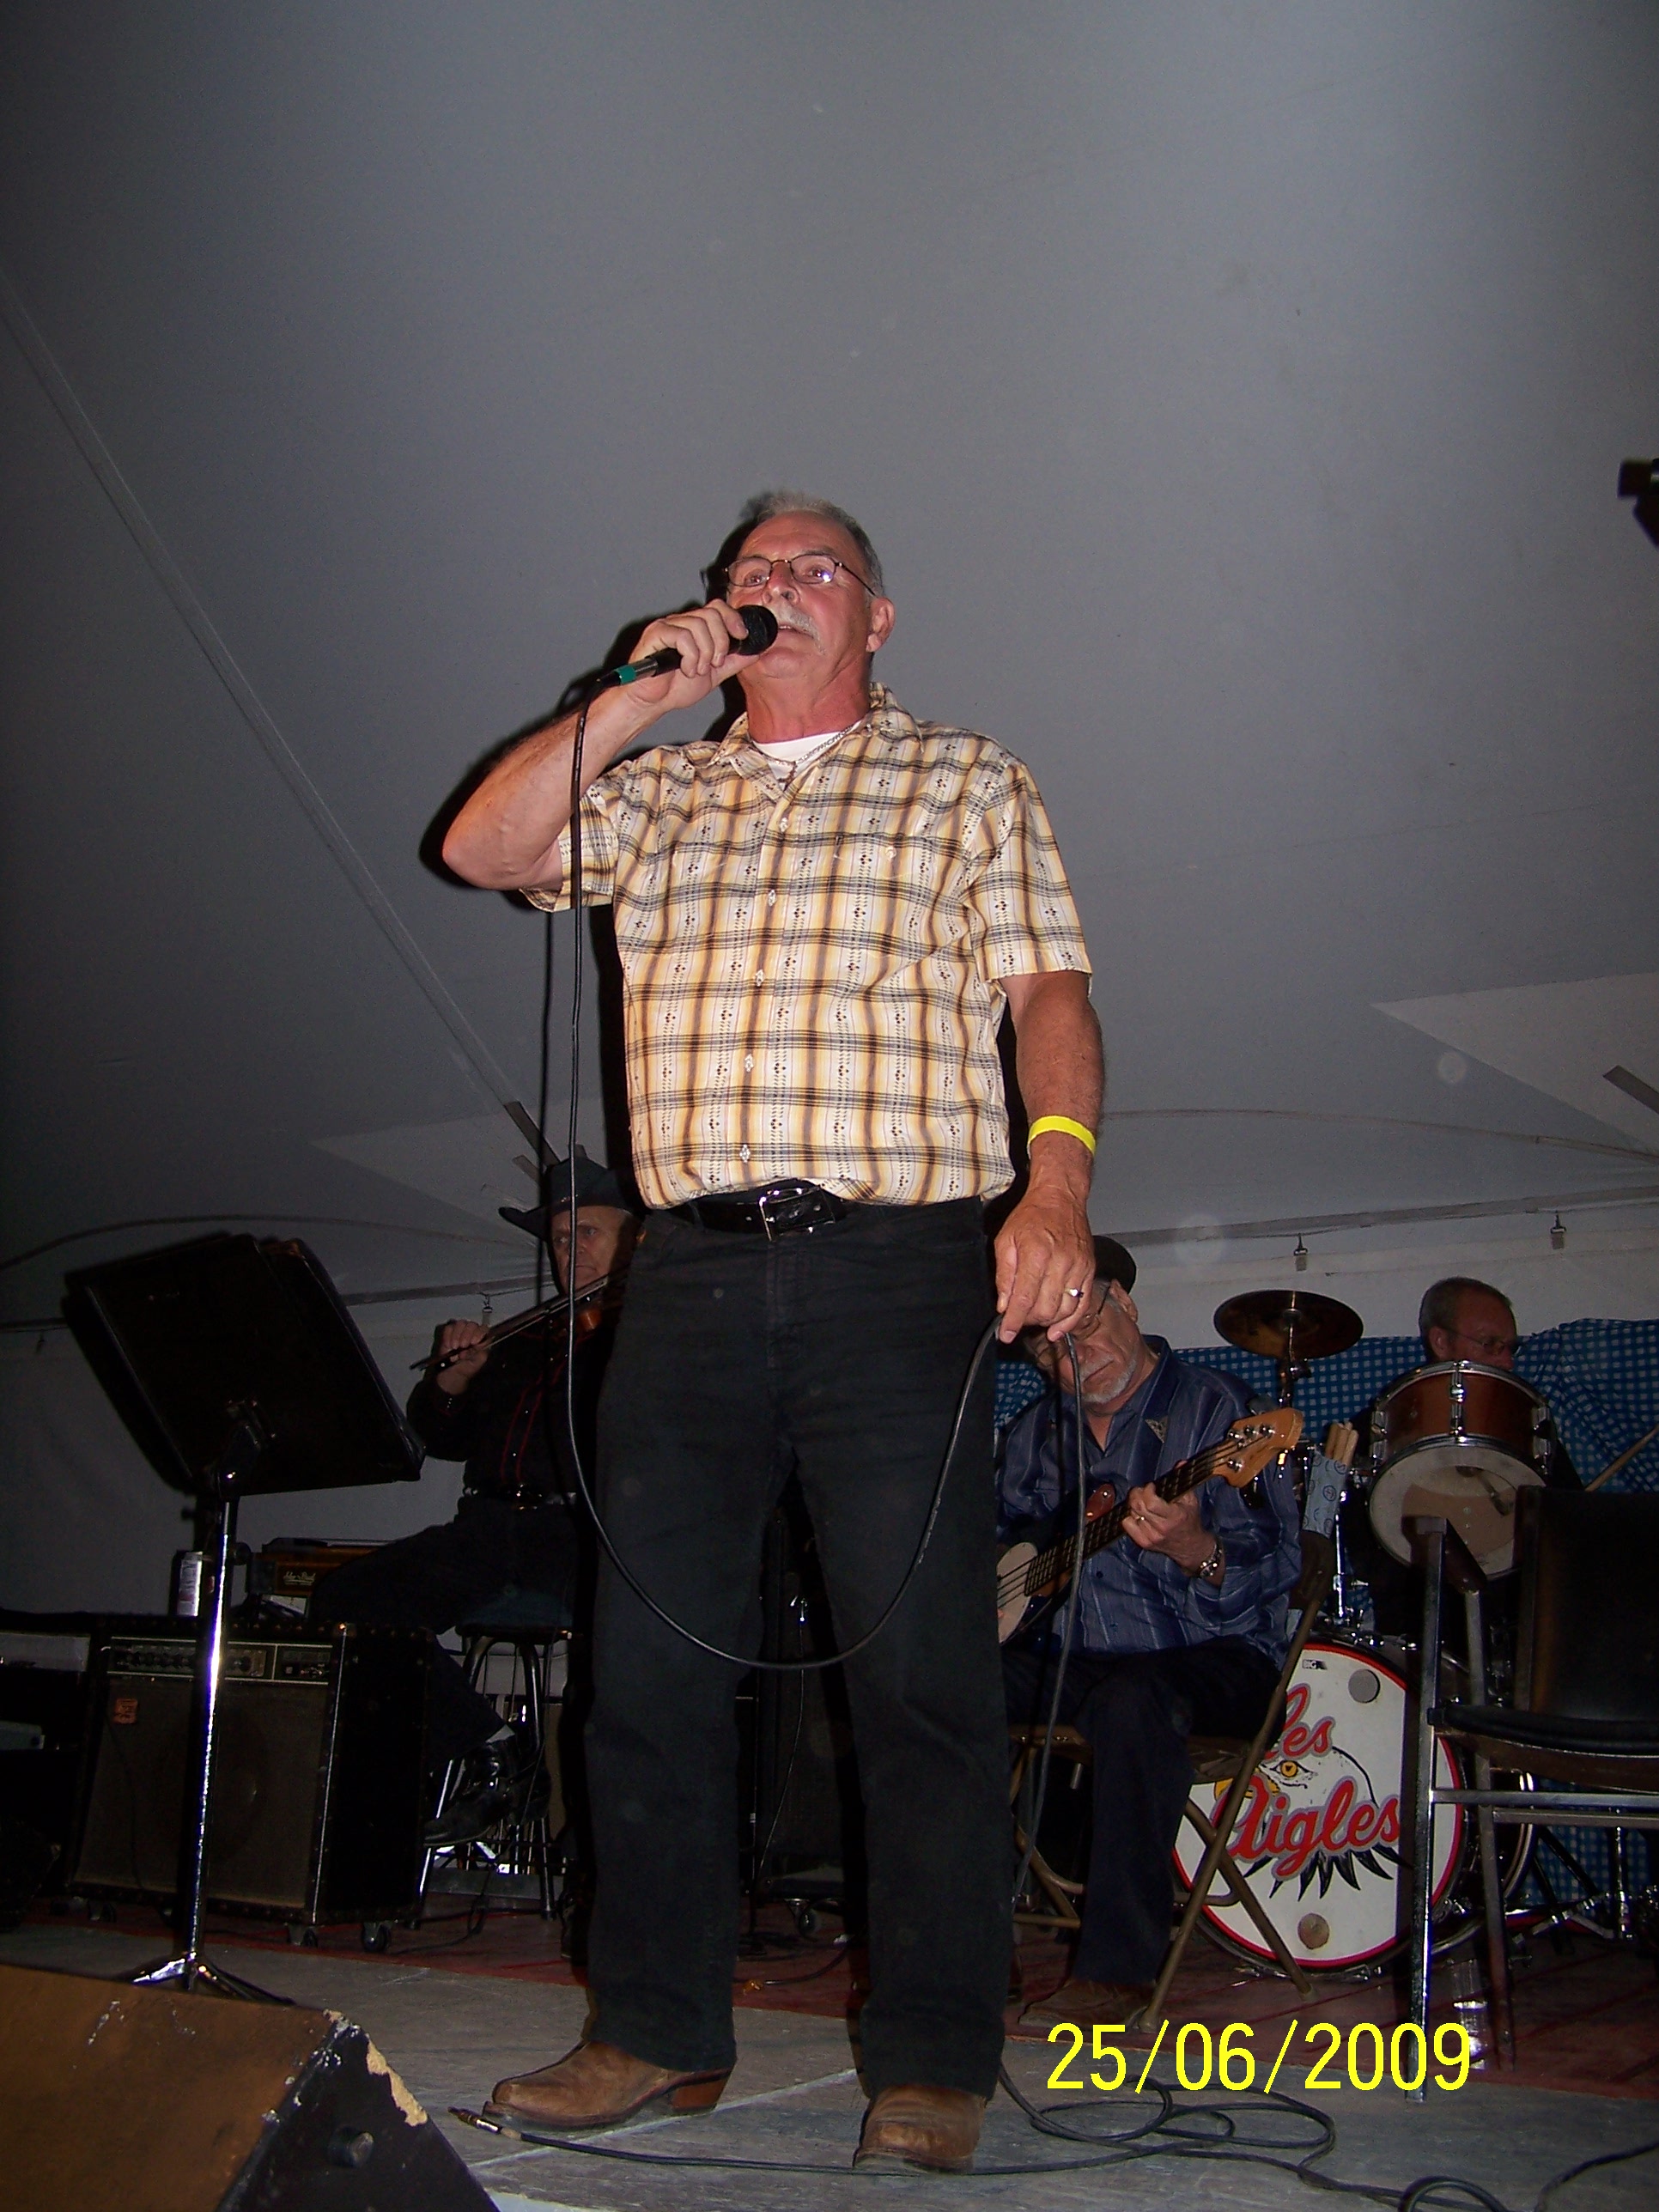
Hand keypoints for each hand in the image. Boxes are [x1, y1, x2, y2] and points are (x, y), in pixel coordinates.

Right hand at [433, 1319, 489, 1395]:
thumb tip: (481, 1342)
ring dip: (457, 1335)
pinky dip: (448, 1336)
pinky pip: (449, 1328)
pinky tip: (448, 1345)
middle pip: (471, 1324)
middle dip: (466, 1334)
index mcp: (481, 1340)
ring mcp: (460, 1332)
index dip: (479, 1332)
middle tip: (462, 1346)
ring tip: (455, 1347)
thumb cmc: (466, 1369)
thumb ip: (481, 1351)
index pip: (484, 1329)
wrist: (451, 1375)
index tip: (473, 1342)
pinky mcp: (448, 1334)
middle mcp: (472, 1334)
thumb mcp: (478, 1363)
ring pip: (460, 1323)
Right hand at [613, 600, 757, 714]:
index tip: (741, 636)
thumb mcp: (713, 675)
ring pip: (699, 625)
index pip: (717, 608)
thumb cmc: (673, 688)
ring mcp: (667, 626)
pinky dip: (690, 656)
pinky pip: (682, 636)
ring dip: (704, 653)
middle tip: (714, 663)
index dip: (733, 619)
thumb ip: (733, 662)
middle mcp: (680, 622)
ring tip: (696, 670)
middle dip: (721, 642)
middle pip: (712, 614)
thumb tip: (754, 652)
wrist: (652, 703)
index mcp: (694, 628)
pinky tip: (686, 670)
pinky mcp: (655, 634)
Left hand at [994, 1178, 1094, 1342]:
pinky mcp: (1090, 1271)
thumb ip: (1004, 1275)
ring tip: (1035, 1317)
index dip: (1014, 1322)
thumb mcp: (1006, 1240)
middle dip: (1028, 1320)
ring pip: (1064, 1311)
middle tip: (1018, 1317)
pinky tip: (1057, 1330)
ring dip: (1047, 1321)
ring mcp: (1079, 1268)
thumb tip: (1004, 1305)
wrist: (1060, 1197)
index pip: (1024, 1299)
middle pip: (1045, 1309)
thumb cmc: (1032, 1215)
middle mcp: (1061, 1263)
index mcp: (1036, 1254)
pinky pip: (1082, 1305)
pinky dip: (1070, 1322)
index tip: (1006, 1335)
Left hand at [1123, 1484, 1211, 1571]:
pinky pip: (1127, 1525)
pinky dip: (1130, 1517)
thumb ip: (1183, 1481)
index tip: (1152, 1486)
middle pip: (1138, 1506)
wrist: (1191, 1547)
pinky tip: (1140, 1515)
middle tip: (1144, 1491)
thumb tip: (1180, 1463)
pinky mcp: (1144, 1543)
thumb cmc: (1190, 1522)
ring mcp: (1151, 1537)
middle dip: (1138, 1493)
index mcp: (1174, 1516)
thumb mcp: (1191, 1500)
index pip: (1151, 1502)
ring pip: (1132, 1514)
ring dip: (1135, 1505)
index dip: (1147, 1490)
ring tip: (1145, 1504)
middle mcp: (1161, 1528)